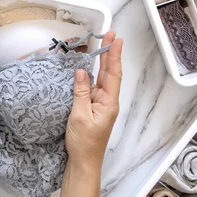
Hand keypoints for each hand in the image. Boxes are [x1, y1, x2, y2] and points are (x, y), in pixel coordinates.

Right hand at [65, 31, 122, 168]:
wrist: (84, 162)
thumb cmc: (83, 142)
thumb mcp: (79, 116)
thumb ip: (81, 92)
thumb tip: (81, 71)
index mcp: (108, 102)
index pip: (113, 74)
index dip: (114, 55)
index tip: (116, 39)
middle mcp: (107, 101)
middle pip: (110, 73)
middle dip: (110, 53)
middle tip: (111, 34)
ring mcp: (101, 105)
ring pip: (102, 79)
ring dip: (102, 62)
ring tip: (103, 45)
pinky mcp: (93, 109)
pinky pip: (94, 87)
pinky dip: (93, 74)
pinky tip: (90, 67)